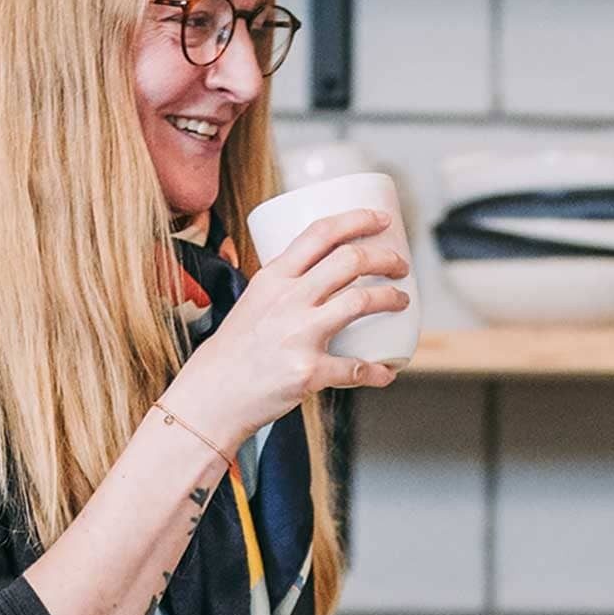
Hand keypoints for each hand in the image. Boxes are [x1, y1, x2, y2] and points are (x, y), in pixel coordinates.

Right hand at [163, 210, 408, 445]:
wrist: (212, 395)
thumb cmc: (236, 349)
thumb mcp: (254, 300)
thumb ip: (287, 285)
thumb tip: (326, 273)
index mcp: (274, 277)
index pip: (321, 232)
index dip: (358, 219)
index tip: (382, 220)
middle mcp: (287, 299)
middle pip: (350, 260)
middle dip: (385, 258)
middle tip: (399, 265)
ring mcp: (298, 334)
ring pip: (361, 301)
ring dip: (392, 299)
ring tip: (401, 301)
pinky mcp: (307, 371)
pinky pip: (355, 367)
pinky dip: (378, 370)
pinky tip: (387, 371)